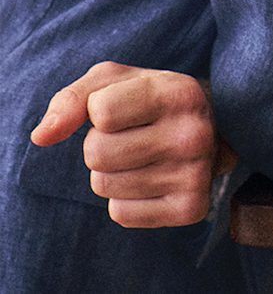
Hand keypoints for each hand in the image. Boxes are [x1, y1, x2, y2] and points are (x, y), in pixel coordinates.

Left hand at [30, 61, 236, 227]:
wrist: (210, 129)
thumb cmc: (148, 98)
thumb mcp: (114, 81)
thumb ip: (73, 99)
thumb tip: (40, 137)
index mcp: (180, 91)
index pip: (100, 112)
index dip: (99, 109)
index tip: (126, 105)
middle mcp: (194, 133)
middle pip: (96, 153)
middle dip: (99, 144)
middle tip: (131, 134)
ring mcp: (195, 174)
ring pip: (104, 185)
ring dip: (110, 171)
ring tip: (142, 155)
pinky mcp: (191, 209)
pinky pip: (121, 213)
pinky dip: (124, 198)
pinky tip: (152, 178)